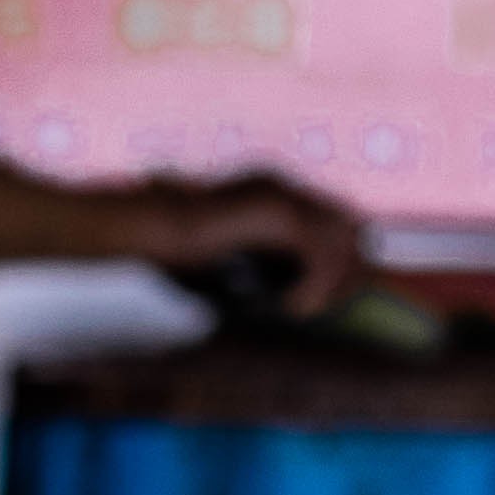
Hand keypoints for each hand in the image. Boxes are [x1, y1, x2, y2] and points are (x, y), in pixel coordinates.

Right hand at [134, 171, 368, 318]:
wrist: (142, 229)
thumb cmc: (167, 251)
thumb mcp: (225, 259)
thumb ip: (258, 268)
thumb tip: (281, 301)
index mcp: (273, 191)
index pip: (336, 220)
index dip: (340, 261)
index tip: (318, 297)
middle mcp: (284, 185)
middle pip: (352, 226)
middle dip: (348, 272)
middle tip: (315, 307)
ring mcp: (282, 193)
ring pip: (343, 240)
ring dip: (333, 282)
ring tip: (300, 309)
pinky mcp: (278, 212)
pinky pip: (320, 254)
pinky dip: (315, 286)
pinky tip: (292, 307)